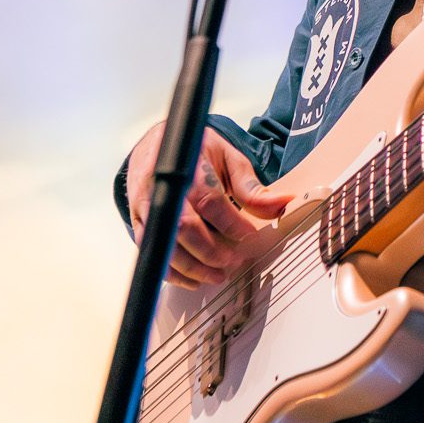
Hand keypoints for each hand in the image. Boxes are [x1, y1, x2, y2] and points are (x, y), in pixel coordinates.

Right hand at [125, 122, 289, 289]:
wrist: (159, 144)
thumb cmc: (197, 152)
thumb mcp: (229, 160)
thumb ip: (252, 187)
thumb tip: (284, 203)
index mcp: (189, 166)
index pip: (209, 199)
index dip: (231, 223)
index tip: (249, 236)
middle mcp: (163, 186)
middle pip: (185, 227)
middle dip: (212, 251)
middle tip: (234, 261)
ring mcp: (147, 205)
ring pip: (166, 244)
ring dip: (193, 267)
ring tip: (218, 275)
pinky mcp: (139, 220)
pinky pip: (151, 252)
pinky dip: (172, 271)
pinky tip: (194, 278)